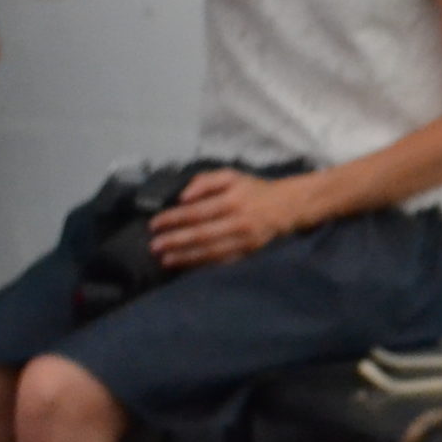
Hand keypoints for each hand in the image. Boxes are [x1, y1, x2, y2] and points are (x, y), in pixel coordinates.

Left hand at [148, 168, 311, 268]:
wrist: (287, 207)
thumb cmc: (253, 190)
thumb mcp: (231, 176)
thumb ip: (206, 181)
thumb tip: (183, 196)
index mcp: (232, 200)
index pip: (197, 212)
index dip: (174, 219)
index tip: (154, 224)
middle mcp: (238, 222)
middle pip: (202, 234)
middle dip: (175, 241)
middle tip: (154, 246)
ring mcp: (244, 240)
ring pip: (211, 251)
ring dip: (186, 256)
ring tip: (165, 260)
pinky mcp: (248, 252)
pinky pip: (223, 260)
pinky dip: (203, 264)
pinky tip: (187, 265)